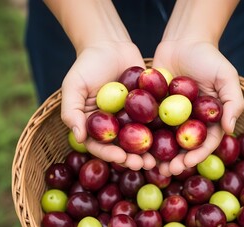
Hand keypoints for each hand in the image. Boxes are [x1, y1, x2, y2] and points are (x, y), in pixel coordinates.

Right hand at [61, 41, 155, 170]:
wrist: (110, 44)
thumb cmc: (87, 64)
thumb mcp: (73, 86)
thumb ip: (71, 111)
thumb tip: (78, 138)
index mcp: (95, 125)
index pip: (101, 146)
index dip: (111, 155)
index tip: (122, 158)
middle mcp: (114, 126)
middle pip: (123, 147)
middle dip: (134, 158)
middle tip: (145, 165)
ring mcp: (132, 118)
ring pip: (141, 139)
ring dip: (149, 151)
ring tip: (159, 160)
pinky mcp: (148, 108)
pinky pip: (156, 122)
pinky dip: (163, 132)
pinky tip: (172, 139)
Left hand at [153, 39, 243, 175]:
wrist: (183, 40)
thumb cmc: (209, 57)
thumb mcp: (227, 76)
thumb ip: (232, 101)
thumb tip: (231, 129)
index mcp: (209, 119)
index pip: (205, 142)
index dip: (197, 155)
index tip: (187, 164)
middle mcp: (190, 122)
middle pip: (183, 147)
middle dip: (176, 161)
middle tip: (166, 171)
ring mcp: (171, 116)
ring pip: (164, 140)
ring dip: (158, 154)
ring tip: (149, 165)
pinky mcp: (154, 108)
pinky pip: (148, 124)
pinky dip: (142, 135)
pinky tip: (134, 145)